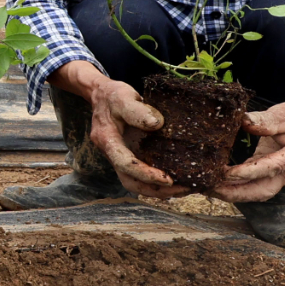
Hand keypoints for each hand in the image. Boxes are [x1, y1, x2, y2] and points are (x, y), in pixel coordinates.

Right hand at [53, 60, 176, 199]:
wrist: (101, 96)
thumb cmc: (112, 96)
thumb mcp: (123, 97)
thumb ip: (137, 111)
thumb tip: (157, 124)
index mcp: (107, 140)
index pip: (125, 164)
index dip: (145, 174)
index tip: (167, 178)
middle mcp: (111, 154)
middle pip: (130, 182)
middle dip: (155, 190)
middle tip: (182, 189)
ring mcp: (119, 158)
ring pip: (135, 182)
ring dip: (157, 190)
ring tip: (183, 189)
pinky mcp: (129, 156)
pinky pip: (141, 174)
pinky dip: (156, 181)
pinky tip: (176, 179)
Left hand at [220, 92, 284, 203]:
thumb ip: (267, 120)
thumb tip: (243, 122)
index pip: (272, 167)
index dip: (249, 172)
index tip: (227, 173)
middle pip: (263, 190)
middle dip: (236, 192)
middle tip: (210, 188)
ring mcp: (283, 175)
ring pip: (258, 192)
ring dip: (234, 193)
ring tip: (208, 188)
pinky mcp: (273, 174)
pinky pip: (255, 185)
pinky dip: (237, 186)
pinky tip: (218, 183)